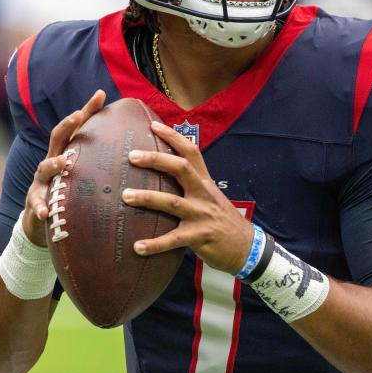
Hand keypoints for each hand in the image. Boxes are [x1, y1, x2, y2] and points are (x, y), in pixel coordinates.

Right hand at [22, 90, 105, 246]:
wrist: (44, 218)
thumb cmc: (70, 191)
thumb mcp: (86, 174)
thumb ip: (104, 161)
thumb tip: (138, 150)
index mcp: (67, 152)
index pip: (78, 127)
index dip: (88, 110)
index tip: (101, 94)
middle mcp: (52, 161)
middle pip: (58, 138)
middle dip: (67, 125)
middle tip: (78, 115)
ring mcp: (42, 180)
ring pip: (45, 168)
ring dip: (54, 164)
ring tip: (64, 163)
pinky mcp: (35, 201)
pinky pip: (36, 203)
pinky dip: (41, 206)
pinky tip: (46, 211)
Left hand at [122, 121, 252, 274]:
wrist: (245, 246)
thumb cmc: (222, 220)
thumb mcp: (211, 196)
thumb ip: (192, 185)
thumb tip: (166, 174)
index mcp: (205, 182)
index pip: (191, 152)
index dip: (173, 136)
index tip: (153, 125)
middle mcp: (203, 194)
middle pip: (180, 169)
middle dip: (156, 160)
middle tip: (132, 156)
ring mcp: (201, 214)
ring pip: (172, 202)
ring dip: (147, 197)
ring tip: (125, 196)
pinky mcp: (199, 236)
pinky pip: (173, 239)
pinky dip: (155, 244)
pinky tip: (138, 247)